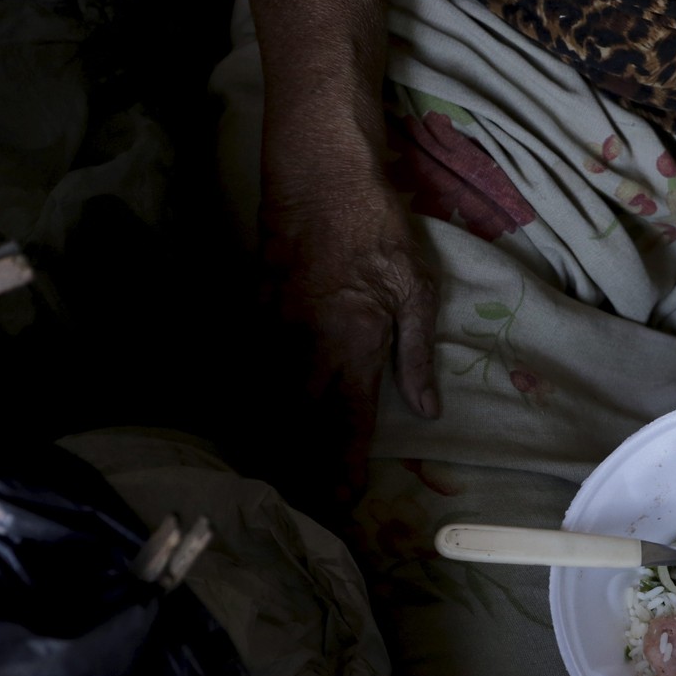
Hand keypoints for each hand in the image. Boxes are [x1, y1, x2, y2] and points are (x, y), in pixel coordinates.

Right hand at [259, 153, 439, 504]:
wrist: (319, 174)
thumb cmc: (378, 225)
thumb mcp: (416, 287)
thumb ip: (416, 353)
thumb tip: (425, 409)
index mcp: (352, 345)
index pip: (348, 421)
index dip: (345, 463)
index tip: (344, 497)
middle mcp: (306, 346)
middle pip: (298, 423)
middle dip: (301, 466)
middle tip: (304, 501)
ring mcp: (273, 327)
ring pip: (268, 399)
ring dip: (272, 439)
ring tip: (276, 475)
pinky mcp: (253, 306)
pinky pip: (249, 365)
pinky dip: (249, 398)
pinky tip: (249, 418)